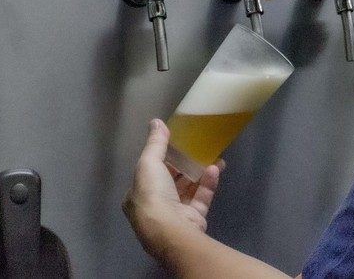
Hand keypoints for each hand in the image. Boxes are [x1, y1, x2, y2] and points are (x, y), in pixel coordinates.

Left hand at [123, 119, 224, 265]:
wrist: (171, 230)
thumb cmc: (153, 195)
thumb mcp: (149, 163)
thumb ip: (155, 143)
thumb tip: (156, 122)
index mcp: (137, 196)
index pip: (149, 175)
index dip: (161, 159)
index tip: (174, 144)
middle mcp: (155, 207)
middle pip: (170, 181)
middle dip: (184, 164)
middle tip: (196, 148)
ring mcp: (175, 215)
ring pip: (188, 189)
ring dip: (199, 171)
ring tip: (213, 156)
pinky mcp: (193, 220)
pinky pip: (201, 198)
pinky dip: (208, 183)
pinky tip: (215, 169)